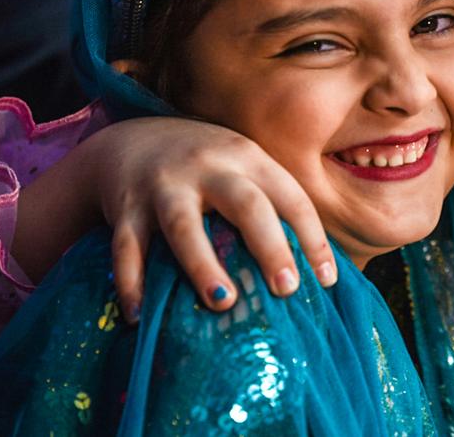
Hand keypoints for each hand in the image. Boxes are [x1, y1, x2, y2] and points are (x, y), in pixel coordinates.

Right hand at [16, 117, 336, 321]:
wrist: (132, 138)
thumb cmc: (207, 170)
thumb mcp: (243, 169)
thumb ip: (273, 206)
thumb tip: (319, 273)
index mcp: (247, 157)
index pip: (291, 196)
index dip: (313, 238)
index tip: (327, 281)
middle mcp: (208, 166)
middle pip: (246, 204)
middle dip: (270, 246)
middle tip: (287, 289)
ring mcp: (164, 184)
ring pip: (183, 225)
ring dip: (203, 265)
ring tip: (223, 302)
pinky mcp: (126, 205)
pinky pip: (127, 247)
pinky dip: (131, 282)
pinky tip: (140, 315)